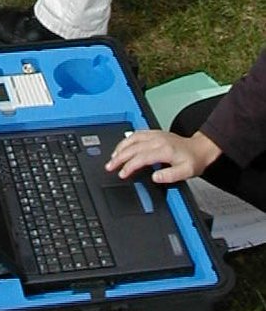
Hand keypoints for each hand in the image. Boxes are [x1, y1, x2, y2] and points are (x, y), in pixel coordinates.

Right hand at [105, 128, 221, 184]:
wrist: (200, 148)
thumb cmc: (193, 160)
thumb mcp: (186, 172)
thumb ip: (170, 176)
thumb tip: (154, 177)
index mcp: (163, 150)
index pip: (140, 157)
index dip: (129, 166)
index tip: (121, 173)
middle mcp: (157, 140)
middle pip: (133, 147)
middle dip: (119, 157)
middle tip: (109, 166)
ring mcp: (155, 135)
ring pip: (132, 138)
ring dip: (120, 147)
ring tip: (112, 157)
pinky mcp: (155, 133)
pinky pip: (137, 133)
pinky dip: (126, 139)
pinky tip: (122, 145)